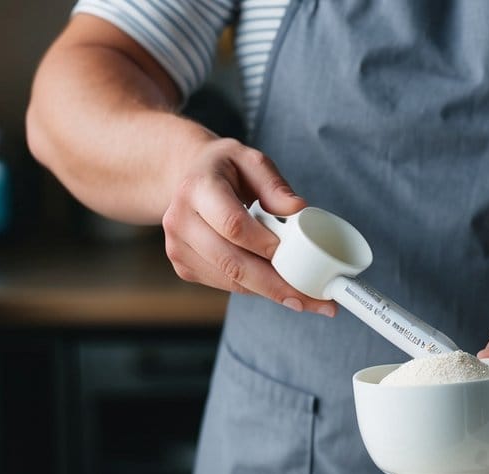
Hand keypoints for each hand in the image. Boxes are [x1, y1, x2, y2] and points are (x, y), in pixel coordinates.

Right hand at [161, 138, 334, 314]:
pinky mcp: (184, 266)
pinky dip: (256, 289)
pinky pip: (226, 285)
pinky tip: (277, 287)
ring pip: (231, 280)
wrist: (188, 178)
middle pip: (232, 262)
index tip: (295, 257)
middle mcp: (180, 220)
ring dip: (270, 292)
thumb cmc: (226, 169)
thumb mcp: (252, 161)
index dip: (265, 244)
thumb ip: (275, 186)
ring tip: (304, 297)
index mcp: (197, 188)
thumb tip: (298, 211)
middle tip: (311, 298)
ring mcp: (178, 247)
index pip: (233, 224)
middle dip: (275, 285)